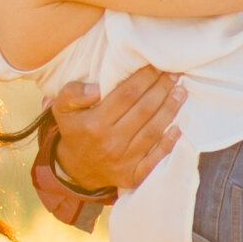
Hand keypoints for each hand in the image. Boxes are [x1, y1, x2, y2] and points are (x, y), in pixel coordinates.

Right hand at [45, 64, 185, 195]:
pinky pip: (155, 159)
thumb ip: (73, 92)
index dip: (145, 78)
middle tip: (175, 74)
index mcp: (94, 123)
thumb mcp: (62, 108)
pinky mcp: (133, 175)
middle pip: (144, 110)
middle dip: (162, 89)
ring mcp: (123, 161)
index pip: (127, 94)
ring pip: (152, 131)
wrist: (74, 170)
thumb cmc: (75, 131)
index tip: (157, 65)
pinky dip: (168, 143)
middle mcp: (111, 142)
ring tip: (181, 92)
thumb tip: (97, 88)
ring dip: (170, 110)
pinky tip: (178, 128)